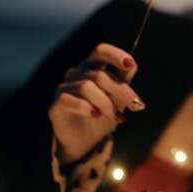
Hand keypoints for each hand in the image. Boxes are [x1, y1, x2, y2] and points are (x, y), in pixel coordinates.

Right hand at [49, 43, 145, 163]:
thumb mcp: (118, 97)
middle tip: (136, 105)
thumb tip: (132, 65)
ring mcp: (64, 88)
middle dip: (121, 90)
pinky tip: (95, 115)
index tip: (131, 65)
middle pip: (99, 74)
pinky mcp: (55, 105)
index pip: (101, 51)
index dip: (116, 55)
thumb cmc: (103, 114)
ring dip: (107, 104)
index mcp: (92, 67)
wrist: (86, 141)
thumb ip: (123, 80)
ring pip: (86, 87)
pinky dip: (84, 107)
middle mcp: (76, 73)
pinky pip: (67, 99)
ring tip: (118, 118)